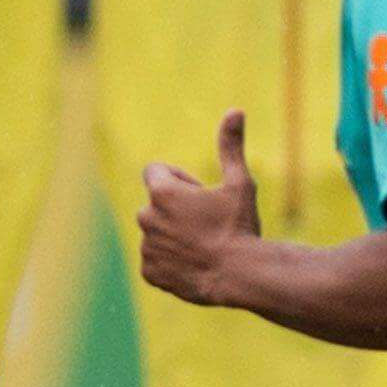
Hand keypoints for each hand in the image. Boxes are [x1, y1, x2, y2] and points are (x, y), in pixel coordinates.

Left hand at [136, 111, 262, 305]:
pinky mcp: (150, 272)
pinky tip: (195, 263)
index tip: (199, 193)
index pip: (155, 171)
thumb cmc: (239, 226)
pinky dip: (171, 260)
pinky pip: (156, 260)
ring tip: (203, 245)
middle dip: (176, 209)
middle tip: (207, 223)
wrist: (239, 276)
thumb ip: (231, 146)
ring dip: (173, 234)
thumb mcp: (239, 183)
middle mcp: (146, 218)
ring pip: (157, 233)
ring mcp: (146, 247)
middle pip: (156, 203)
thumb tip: (235, 110)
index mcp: (162, 192)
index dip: (179, 179)